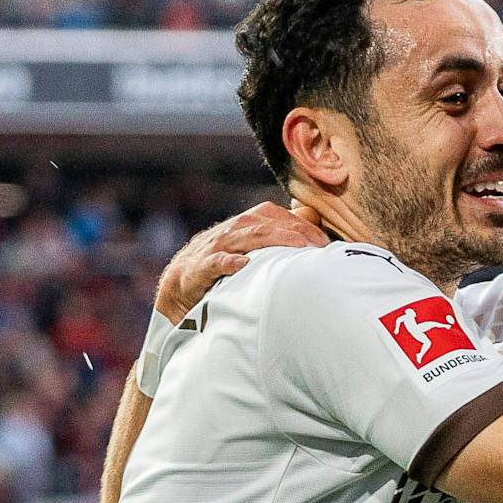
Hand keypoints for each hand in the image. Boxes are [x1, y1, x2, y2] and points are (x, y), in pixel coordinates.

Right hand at [154, 201, 326, 322]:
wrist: (179, 287)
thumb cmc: (220, 268)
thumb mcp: (248, 251)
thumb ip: (275, 237)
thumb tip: (309, 221)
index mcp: (241, 226)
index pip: (272, 215)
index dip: (298, 224)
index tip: (323, 242)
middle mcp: (229, 232)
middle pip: (263, 224)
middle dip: (292, 232)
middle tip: (318, 246)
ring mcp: (213, 249)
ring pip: (243, 238)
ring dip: (271, 241)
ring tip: (296, 247)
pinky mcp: (199, 268)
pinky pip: (214, 262)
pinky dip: (228, 262)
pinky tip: (243, 264)